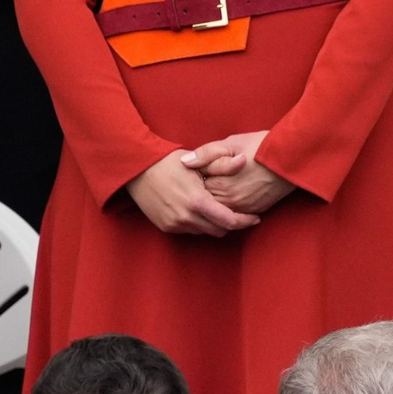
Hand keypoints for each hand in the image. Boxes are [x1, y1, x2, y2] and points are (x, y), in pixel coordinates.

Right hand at [127, 150, 261, 236]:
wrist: (136, 169)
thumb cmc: (168, 161)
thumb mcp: (198, 161)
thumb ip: (224, 165)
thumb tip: (245, 161)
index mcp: (198, 201)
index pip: (230, 221)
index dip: (246, 221)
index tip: (256, 218)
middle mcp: (187, 217)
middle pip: (220, 230)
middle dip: (231, 223)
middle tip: (238, 213)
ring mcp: (176, 224)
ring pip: (206, 232)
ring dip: (214, 224)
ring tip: (218, 210)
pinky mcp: (167, 227)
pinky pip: (190, 231)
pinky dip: (198, 224)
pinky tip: (199, 211)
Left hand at [183, 130, 295, 214]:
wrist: (291, 158)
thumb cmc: (261, 146)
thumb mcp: (231, 143)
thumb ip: (205, 153)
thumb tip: (184, 163)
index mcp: (220, 183)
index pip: (196, 188)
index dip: (194, 180)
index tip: (193, 174)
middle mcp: (230, 200)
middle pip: (206, 203)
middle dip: (201, 194)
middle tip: (200, 184)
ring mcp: (243, 208)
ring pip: (220, 212)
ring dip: (214, 203)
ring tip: (215, 189)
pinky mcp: (255, 211)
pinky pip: (236, 215)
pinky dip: (229, 208)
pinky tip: (230, 196)